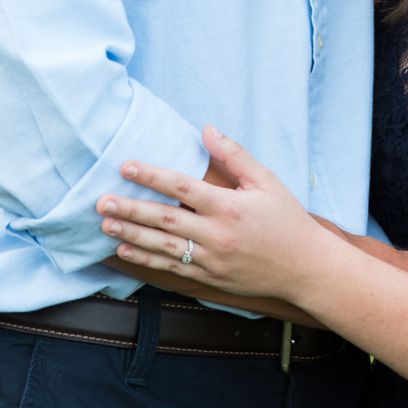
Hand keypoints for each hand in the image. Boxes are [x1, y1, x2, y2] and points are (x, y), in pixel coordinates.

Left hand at [97, 127, 326, 302]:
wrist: (305, 268)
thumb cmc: (286, 220)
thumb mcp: (266, 181)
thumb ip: (234, 155)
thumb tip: (206, 129)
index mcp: (230, 206)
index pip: (183, 187)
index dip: (152, 176)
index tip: (126, 166)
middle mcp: (218, 234)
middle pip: (166, 220)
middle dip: (131, 210)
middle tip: (102, 201)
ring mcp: (212, 260)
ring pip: (163, 247)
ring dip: (131, 235)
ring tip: (106, 224)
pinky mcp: (210, 279)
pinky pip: (171, 269)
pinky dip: (146, 260)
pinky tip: (124, 250)